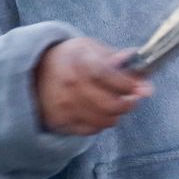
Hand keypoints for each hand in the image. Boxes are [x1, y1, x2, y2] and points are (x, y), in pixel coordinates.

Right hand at [33, 38, 150, 135]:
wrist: (36, 72)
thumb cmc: (71, 59)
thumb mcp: (92, 49)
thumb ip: (118, 59)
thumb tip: (140, 72)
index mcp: (79, 61)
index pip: (109, 76)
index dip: (129, 84)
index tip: (143, 88)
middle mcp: (70, 85)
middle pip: (111, 104)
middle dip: (129, 103)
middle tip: (132, 97)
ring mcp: (64, 105)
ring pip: (105, 120)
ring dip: (116, 114)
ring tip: (115, 103)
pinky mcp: (60, 121)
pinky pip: (92, 130)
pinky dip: (101, 122)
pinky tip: (98, 111)